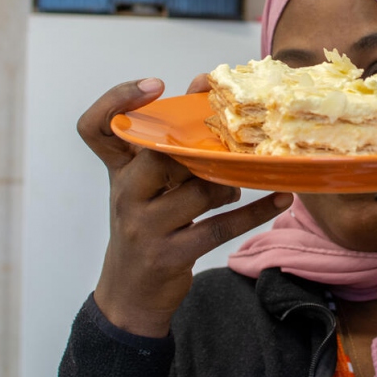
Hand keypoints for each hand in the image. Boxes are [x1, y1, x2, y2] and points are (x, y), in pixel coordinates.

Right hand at [77, 76, 291, 336]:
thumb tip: (207, 97)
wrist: (130, 292)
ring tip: (247, 176)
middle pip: (160, 155)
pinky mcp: (170, 253)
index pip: (95, 127)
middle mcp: (125, 193)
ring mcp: (145, 226)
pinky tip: (280, 200)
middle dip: (199, 145)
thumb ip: (169, 148)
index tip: (157, 84)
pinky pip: (220, 226)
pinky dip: (255, 212)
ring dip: (230, 180)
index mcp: (118, 170)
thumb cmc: (145, 226)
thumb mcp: (145, 186)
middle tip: (229, 139)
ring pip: (197, 190)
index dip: (117, 99)